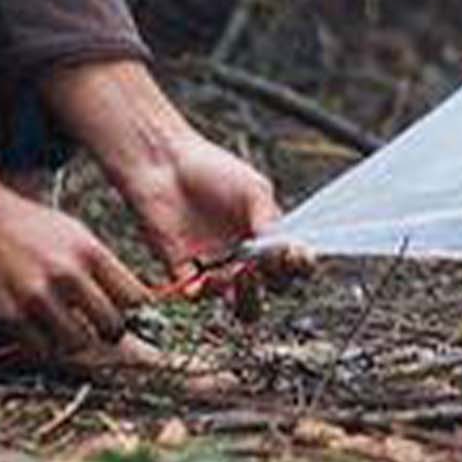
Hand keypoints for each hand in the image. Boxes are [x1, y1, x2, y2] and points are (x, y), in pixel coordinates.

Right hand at [0, 187, 146, 358]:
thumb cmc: (26, 225)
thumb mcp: (72, 232)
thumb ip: (98, 264)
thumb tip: (129, 297)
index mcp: (90, 251)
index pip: (135, 297)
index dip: (134, 312)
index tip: (125, 313)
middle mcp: (69, 274)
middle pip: (112, 326)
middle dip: (110, 333)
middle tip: (99, 331)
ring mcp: (39, 296)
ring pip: (78, 343)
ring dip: (76, 342)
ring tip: (70, 333)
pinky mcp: (9, 314)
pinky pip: (41, 348)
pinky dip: (45, 346)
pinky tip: (41, 334)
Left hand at [39, 60, 301, 313]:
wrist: (164, 165)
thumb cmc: (211, 168)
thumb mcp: (253, 188)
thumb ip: (269, 219)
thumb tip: (283, 248)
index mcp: (263, 233)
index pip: (287, 259)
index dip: (296, 264)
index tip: (296, 256)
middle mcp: (242, 252)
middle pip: (267, 286)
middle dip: (271, 282)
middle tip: (261, 266)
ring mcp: (214, 263)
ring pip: (234, 296)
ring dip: (240, 290)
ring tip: (235, 271)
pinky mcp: (184, 269)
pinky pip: (196, 293)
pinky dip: (202, 292)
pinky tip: (204, 278)